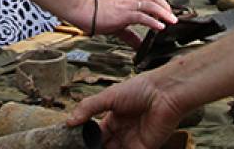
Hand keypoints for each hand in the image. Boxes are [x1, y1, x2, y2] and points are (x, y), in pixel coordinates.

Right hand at [67, 70, 183, 148]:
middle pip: (103, 146)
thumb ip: (89, 108)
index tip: (72, 143)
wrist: (164, 93)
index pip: (95, 134)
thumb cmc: (140, 89)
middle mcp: (122, 132)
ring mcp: (132, 142)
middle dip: (92, 148)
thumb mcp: (109, 96)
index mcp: (113, 118)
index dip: (85, 139)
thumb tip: (69, 121)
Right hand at [89, 0, 176, 48]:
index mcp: (129, 2)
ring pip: (151, 5)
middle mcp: (130, 2)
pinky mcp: (123, 15)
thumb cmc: (96, 16)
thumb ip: (130, 35)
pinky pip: (141, 16)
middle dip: (166, 6)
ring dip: (164, 12)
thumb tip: (139, 45)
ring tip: (172, 21)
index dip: (162, 4)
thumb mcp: (118, 26)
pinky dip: (153, 21)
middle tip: (174, 18)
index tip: (170, 13)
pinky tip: (160, 27)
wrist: (82, 11)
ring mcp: (127, 7)